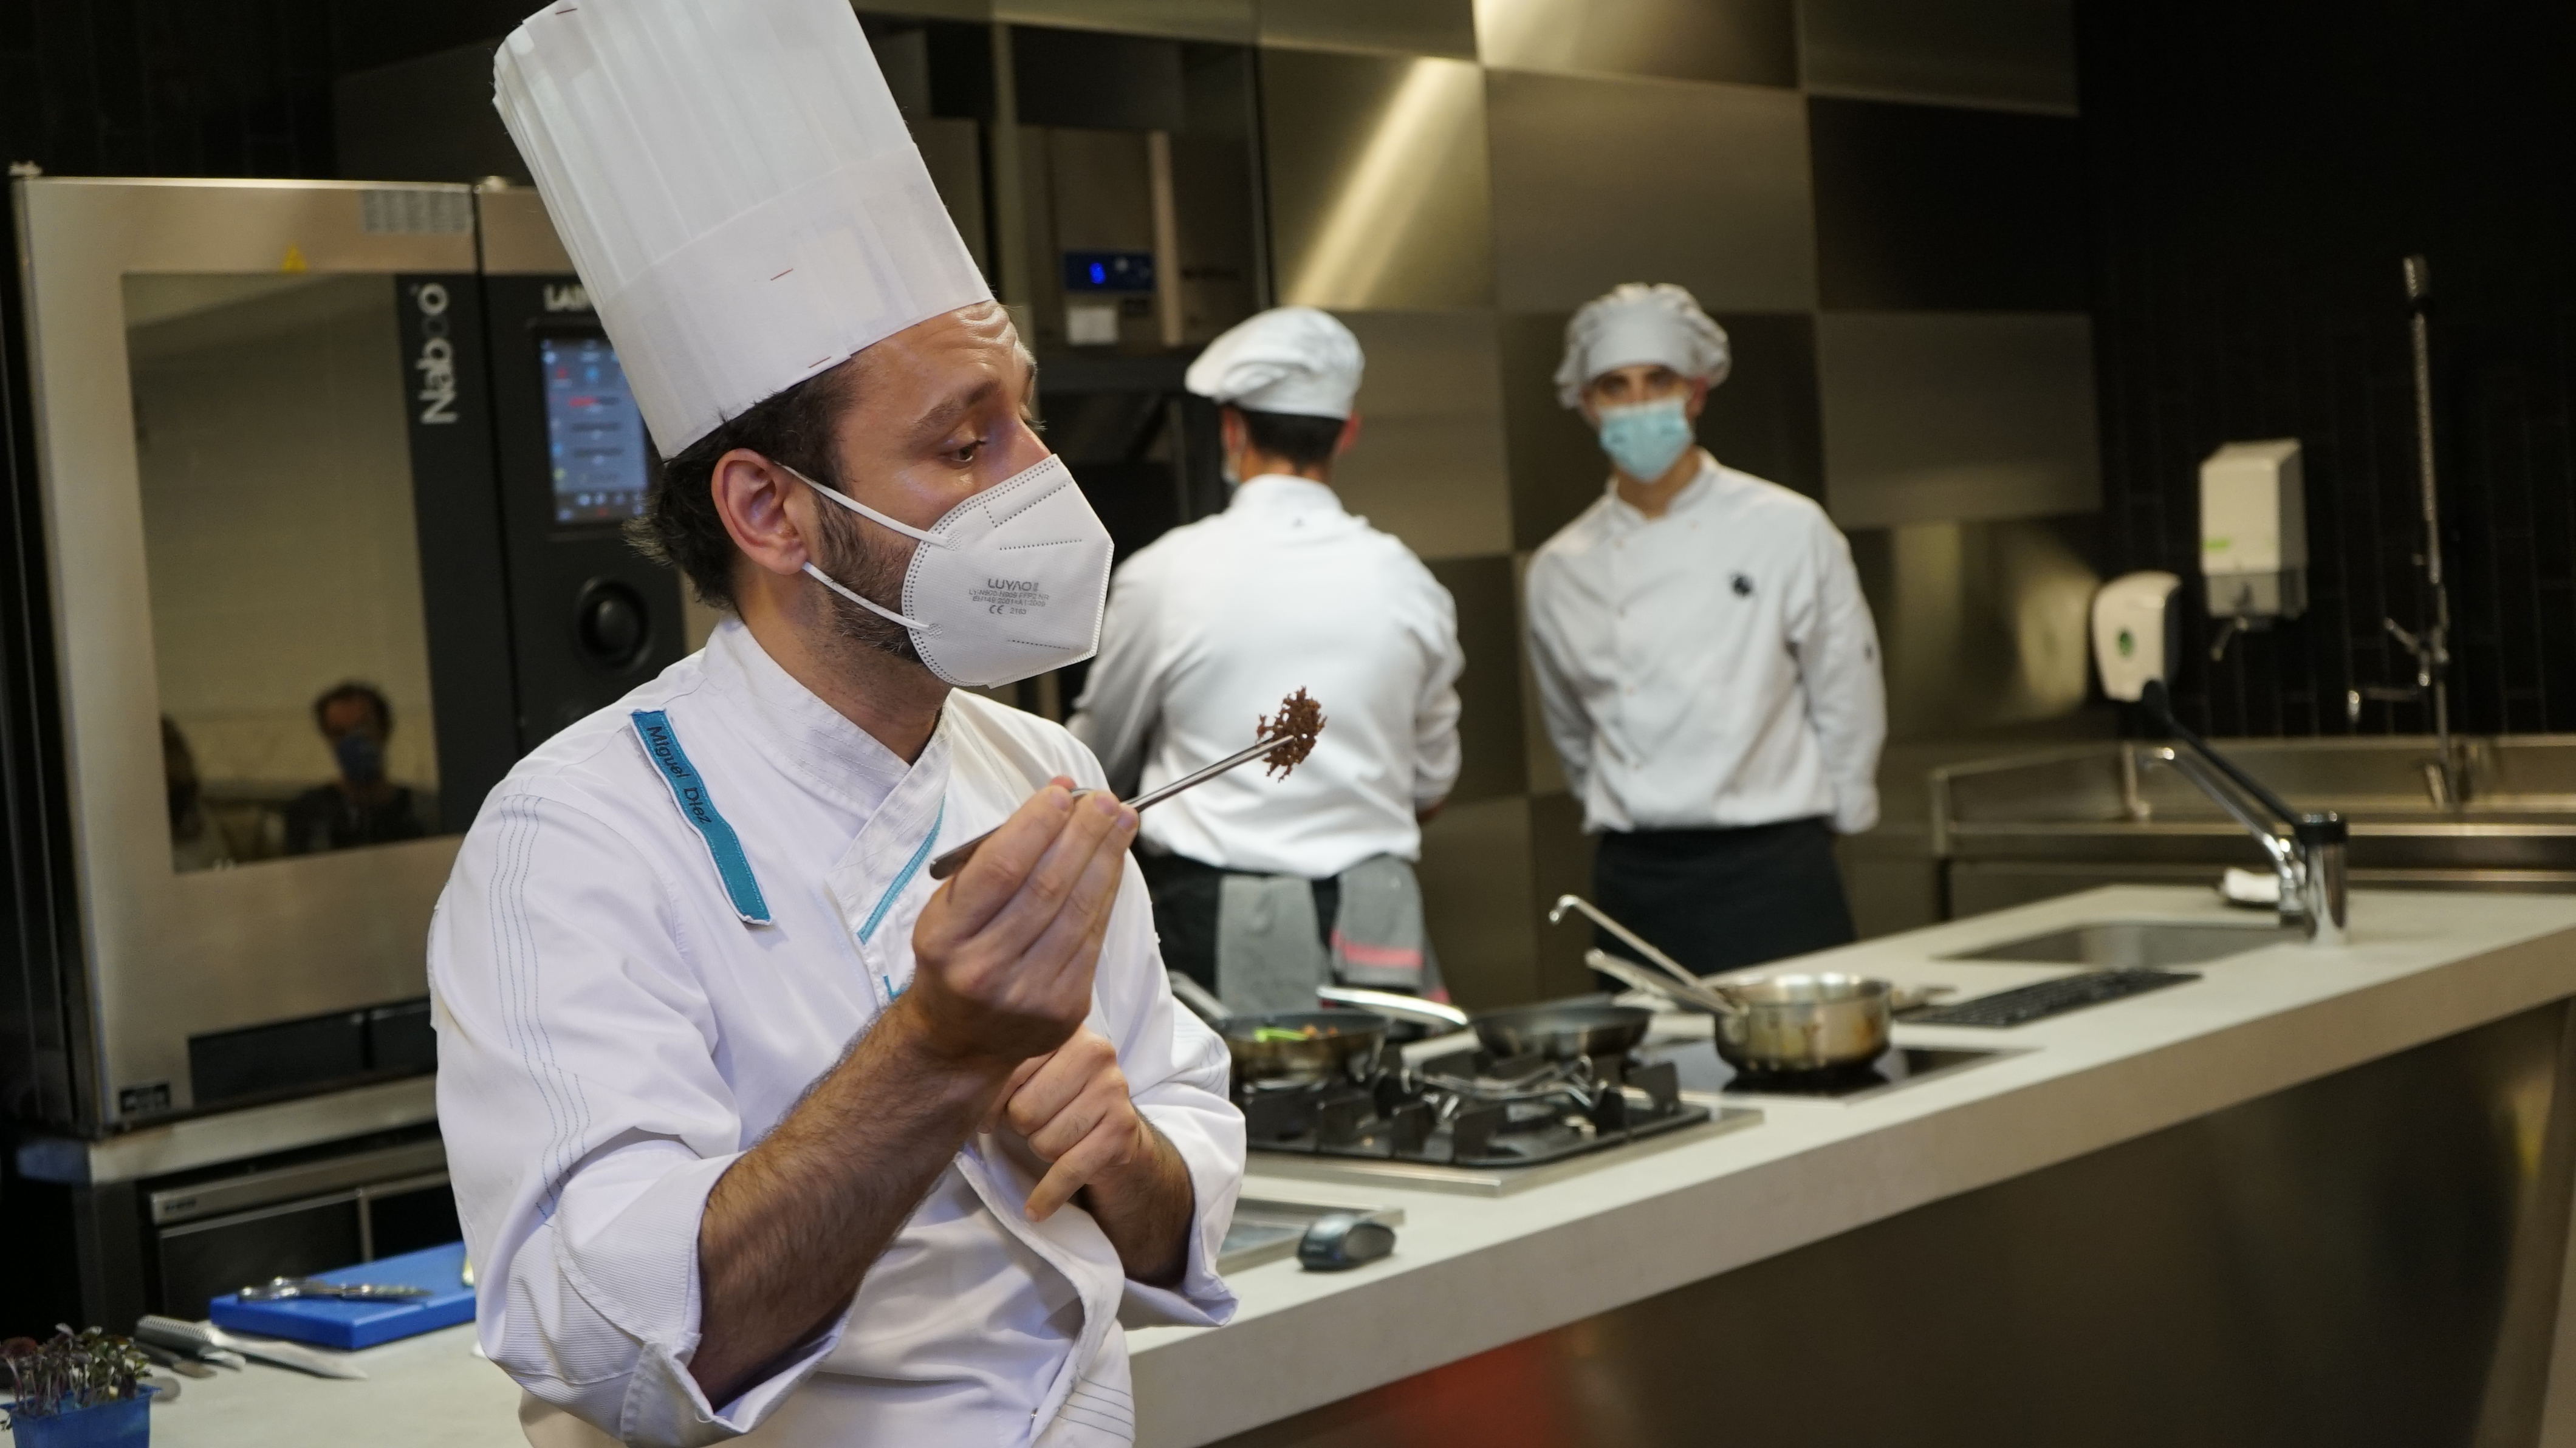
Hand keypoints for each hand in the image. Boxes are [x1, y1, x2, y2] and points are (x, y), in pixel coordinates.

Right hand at [903, 779, 1137, 1067]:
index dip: (1036, 826)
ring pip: (1078, 912)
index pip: (999, 871)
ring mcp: (1027, 994)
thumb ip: (994, 856)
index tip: (1062, 793)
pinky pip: (1093, 938)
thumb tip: (1057, 799)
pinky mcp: (1064, 1008)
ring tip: (1121, 821)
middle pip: (1047, 888)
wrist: (961, 1038)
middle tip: (1106, 800)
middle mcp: (984, 970)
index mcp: (945, 939)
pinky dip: (1108, 894)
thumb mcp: (949, 907)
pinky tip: (1115, 864)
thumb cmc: (957, 956)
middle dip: (1083, 835)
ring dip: (1106, 859)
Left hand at [990, 1027, 1158, 1220]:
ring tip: (1051, 1138)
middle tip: (1031, 1125)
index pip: (1009, 1069)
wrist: (1113, 1131)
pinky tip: (1035, 1208)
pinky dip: (1047, 1195)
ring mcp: (1113, 1091)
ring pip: (1045, 1142)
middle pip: (1025, 1111)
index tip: (987, 1117)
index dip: (990, 1102)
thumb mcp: (1029, 1073)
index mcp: (1065, 1030)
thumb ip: (999, 1069)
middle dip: (1020, 1127)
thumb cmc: (1057, 1099)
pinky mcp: (1122, 1131)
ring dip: (1039, 1150)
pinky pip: (1069, 1171)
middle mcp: (1096, 1052)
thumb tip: (954, 1095)